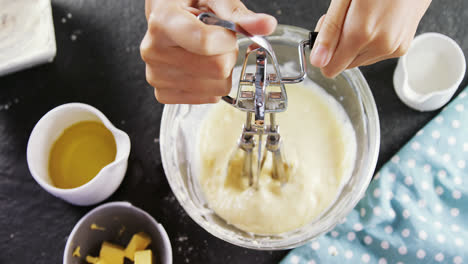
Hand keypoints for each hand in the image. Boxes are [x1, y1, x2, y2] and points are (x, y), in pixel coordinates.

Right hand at [141, 0, 276, 103]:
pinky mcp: (163, 94)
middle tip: (214, 40)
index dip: (228, 39)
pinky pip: (208, 98)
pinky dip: (212, 84)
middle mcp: (154, 51)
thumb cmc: (188, 3)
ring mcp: (156, 75)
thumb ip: (238, 14)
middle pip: (217, 68)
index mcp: (163, 21)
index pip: (206, 43)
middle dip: (227, 54)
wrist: (165, 16)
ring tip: (204, 52)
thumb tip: (267, 24)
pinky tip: (199, 67)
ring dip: (220, 70)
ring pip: (216, 87)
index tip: (225, 30)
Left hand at [310, 0, 431, 77]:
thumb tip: (318, 61)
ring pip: (359, 60)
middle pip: (344, 64)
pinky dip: (371, 41)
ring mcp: (393, 48)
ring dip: (356, 43)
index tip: (327, 32)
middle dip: (340, 44)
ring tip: (364, 15)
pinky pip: (375, 54)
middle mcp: (380, 46)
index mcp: (362, 34)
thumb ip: (330, 32)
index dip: (324, 52)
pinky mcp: (402, 47)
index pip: (330, 68)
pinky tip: (376, 20)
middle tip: (348, 16)